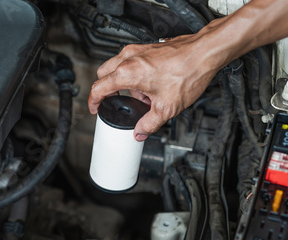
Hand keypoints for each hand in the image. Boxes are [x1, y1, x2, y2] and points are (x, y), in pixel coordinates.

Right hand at [88, 31, 221, 140]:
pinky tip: (148, 84)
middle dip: (105, 90)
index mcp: (127, 73)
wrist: (205, 53)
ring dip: (120, 82)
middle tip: (112, 102)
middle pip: (102, 74)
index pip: (98, 88)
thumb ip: (149, 124)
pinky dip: (132, 73)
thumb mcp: (166, 108)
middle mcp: (128, 58)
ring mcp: (137, 50)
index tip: (95, 109)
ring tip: (138, 96)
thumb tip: (140, 132)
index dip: (93, 102)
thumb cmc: (188, 72)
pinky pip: (130, 61)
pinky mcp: (146, 48)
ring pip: (116, 66)